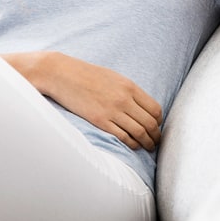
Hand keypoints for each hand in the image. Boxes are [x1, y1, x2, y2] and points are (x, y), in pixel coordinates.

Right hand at [4, 52, 162, 150]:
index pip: (155, 109)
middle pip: (150, 123)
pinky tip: (132, 145)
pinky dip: (131, 144)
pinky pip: (123, 137)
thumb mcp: (112, 77)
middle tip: (155, 142)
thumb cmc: (85, 74)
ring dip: (146, 143)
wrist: (61, 73)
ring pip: (139, 133)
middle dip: (155, 135)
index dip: (158, 121)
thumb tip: (139, 106)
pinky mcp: (99, 120)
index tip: (156, 126)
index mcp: (129, 86)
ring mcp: (112, 110)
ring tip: (147, 147)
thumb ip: (127, 90)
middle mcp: (124, 99)